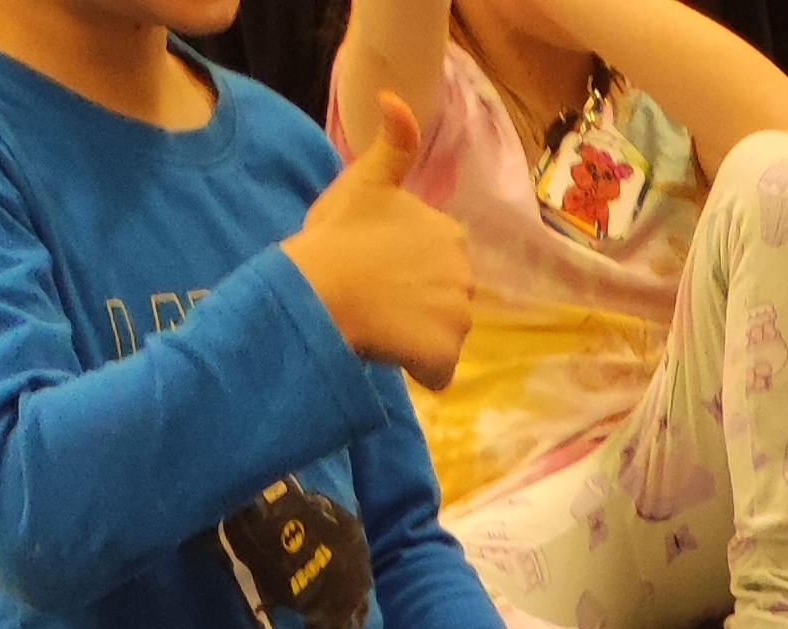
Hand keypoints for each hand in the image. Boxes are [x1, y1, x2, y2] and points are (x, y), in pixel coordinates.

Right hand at [285, 94, 476, 389]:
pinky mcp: (447, 355)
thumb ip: (393, 145)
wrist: (321, 288)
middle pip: (444, 301)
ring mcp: (459, 318)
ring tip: (379, 322)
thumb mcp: (364, 180)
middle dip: (416, 304)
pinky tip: (389, 350)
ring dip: (414, 336)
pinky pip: (438, 373)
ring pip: (441, 336)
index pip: (438, 264)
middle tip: (376, 296)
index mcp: (450, 234)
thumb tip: (395, 96)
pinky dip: (418, 369)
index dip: (406, 270)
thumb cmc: (337, 235)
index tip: (376, 266)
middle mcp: (466, 274)